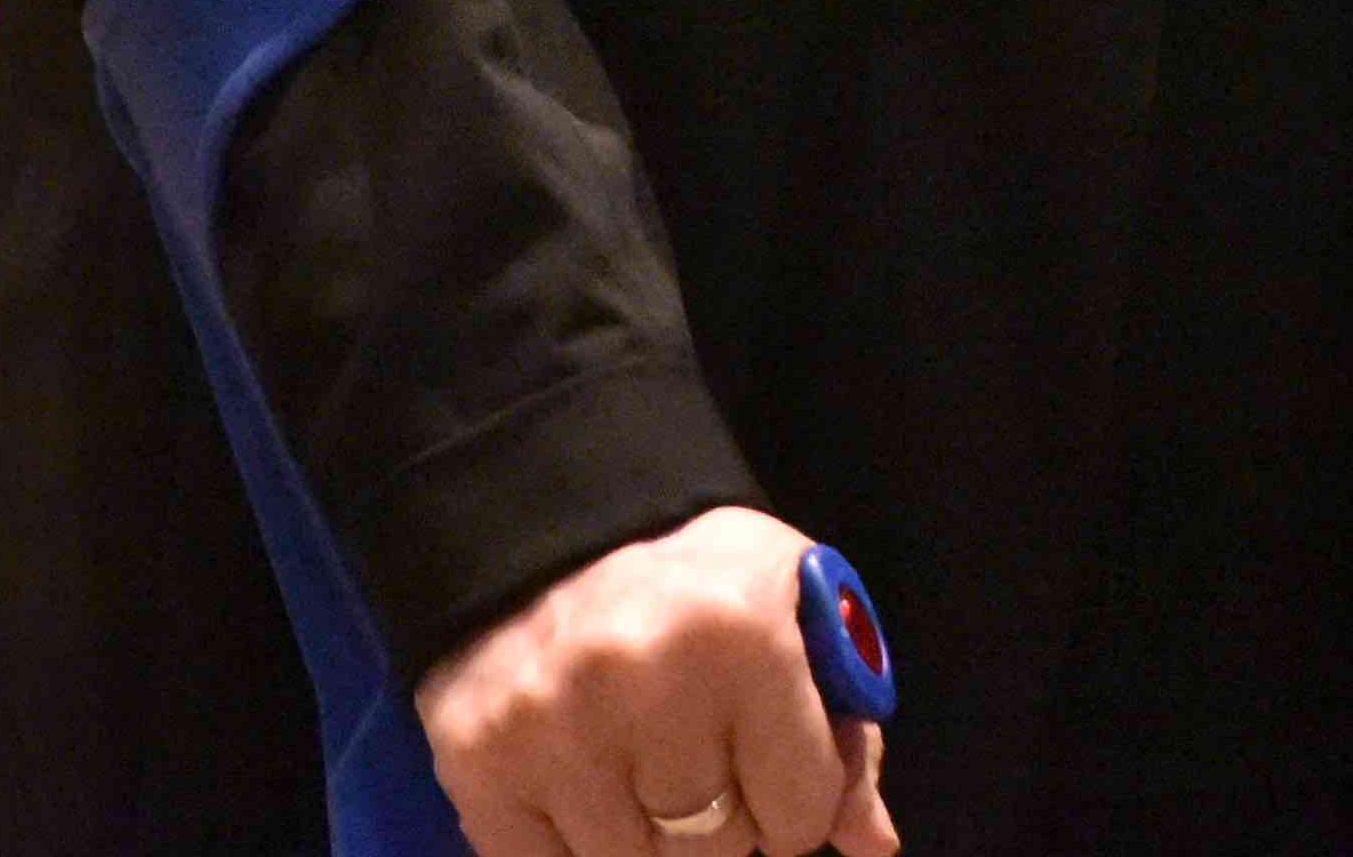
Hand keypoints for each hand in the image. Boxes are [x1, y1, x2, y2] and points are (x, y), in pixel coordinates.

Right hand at [416, 503, 892, 856]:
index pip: (799, 813)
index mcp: (745, 640)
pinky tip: (579, 781)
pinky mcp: (478, 759)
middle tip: (693, 749)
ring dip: (645, 833)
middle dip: (720, 816)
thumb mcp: (793, 612)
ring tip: (634, 759)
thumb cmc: (696, 579)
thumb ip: (842, 733)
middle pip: (716, 849)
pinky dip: (573, 844)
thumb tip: (874, 845)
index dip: (792, 797)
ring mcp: (553, 728)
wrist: (547, 528)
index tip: (765, 758)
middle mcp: (646, 683)